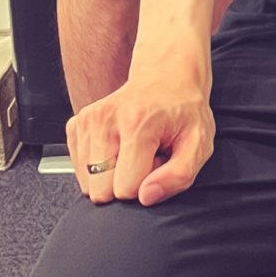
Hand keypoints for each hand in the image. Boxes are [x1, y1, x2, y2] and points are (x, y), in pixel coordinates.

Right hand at [67, 67, 216, 206]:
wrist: (166, 79)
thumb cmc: (184, 113)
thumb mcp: (199, 144)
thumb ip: (178, 176)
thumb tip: (145, 197)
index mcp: (137, 123)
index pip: (126, 189)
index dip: (146, 185)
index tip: (158, 162)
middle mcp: (105, 119)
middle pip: (100, 190)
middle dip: (125, 184)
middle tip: (145, 159)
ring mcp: (87, 120)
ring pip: (88, 184)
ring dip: (112, 175)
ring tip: (133, 151)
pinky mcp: (76, 125)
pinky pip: (80, 171)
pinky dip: (99, 167)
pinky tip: (118, 148)